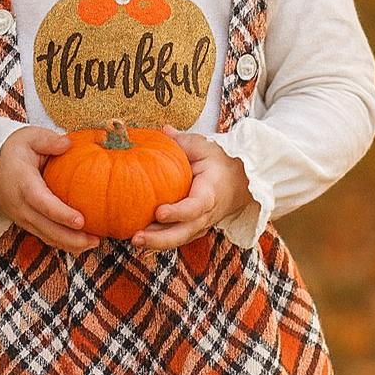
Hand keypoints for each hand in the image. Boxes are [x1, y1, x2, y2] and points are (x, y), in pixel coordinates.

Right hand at [0, 126, 100, 253]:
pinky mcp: (25, 222)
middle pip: (48, 229)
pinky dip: (61, 243)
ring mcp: (22, 217)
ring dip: (70, 244)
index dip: (62, 215)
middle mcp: (22, 206)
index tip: (81, 221)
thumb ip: (48, 140)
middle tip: (96, 239)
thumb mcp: (27, 137)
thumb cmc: (8, 150)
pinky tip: (80, 243)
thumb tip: (69, 144)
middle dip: (72, 238)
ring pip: (46, 237)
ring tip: (93, 243)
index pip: (44, 204)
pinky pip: (44, 236)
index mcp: (24, 185)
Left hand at [130, 124, 254, 250]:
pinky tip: (140, 238)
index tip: (159, 212)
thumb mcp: (204, 147)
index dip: (178, 212)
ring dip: (156, 243)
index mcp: (210, 193)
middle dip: (160, 239)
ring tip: (134, 240)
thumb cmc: (219, 162)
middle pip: (184, 232)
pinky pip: (177, 238)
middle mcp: (206, 214)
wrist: (241, 180)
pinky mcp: (194, 228)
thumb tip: (163, 130)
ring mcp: (201, 224)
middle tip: (137, 237)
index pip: (195, 207)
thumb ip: (183, 142)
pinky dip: (160, 241)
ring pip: (180, 239)